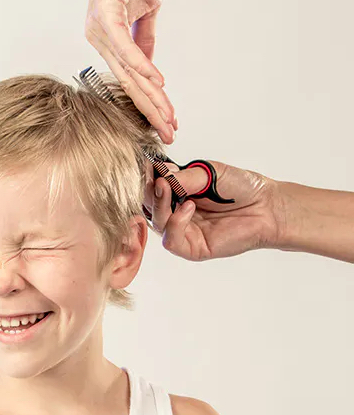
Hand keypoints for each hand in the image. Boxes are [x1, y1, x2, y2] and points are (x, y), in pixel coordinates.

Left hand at [85, 0, 176, 143]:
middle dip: (152, 111)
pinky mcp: (106, 19)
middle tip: (169, 132)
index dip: (150, 103)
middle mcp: (100, 41)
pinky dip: (143, 66)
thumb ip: (144, 40)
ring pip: (129, 73)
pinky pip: (126, 48)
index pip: (131, 80)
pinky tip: (155, 82)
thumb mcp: (142, 11)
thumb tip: (151, 69)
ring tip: (165, 117)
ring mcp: (101, 31)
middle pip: (130, 84)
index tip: (165, 121)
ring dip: (151, 97)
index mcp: (106, 42)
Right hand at [142, 159, 281, 260]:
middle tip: (158, 179)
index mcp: (177, 193)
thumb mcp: (207, 173)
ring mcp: (184, 231)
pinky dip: (175, 223)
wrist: (266, 206)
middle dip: (150, 192)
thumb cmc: (241, 187)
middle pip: (150, 206)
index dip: (147, 179)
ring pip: (157, 223)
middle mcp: (177, 212)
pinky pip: (171, 240)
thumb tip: (159, 177)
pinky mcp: (192, 248)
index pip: (152, 189)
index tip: (147, 167)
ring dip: (160, 205)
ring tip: (169, 189)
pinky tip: (188, 208)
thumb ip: (182, 177)